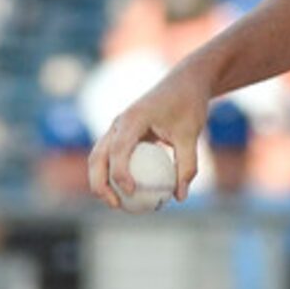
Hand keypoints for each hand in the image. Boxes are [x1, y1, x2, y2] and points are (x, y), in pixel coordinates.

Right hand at [88, 65, 209, 208]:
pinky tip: (128, 193)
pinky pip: (111, 157)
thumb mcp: (191, 135)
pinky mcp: (122, 133)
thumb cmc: (189, 105)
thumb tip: (179, 197)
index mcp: (133, 118)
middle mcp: (119, 123)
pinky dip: (113, 174)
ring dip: (101, 181)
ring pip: (99, 157)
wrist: (185, 83)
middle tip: (116, 205)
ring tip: (117, 204)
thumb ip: (187, 165)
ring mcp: (118, 128)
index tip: (131, 192)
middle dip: (100, 183)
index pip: (118, 149)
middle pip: (98, 156)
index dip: (120, 173)